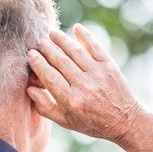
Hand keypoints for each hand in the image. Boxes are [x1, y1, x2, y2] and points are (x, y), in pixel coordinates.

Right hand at [26, 25, 142, 142]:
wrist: (123, 122)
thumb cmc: (91, 123)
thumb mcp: (66, 121)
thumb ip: (45, 106)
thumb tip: (29, 88)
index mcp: (71, 101)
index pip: (49, 76)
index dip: (38, 63)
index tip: (31, 54)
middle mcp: (84, 87)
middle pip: (60, 61)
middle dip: (46, 49)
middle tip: (39, 42)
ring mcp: (97, 75)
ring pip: (75, 51)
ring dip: (61, 40)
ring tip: (52, 34)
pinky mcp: (109, 67)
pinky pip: (95, 47)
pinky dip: (85, 36)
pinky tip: (76, 28)